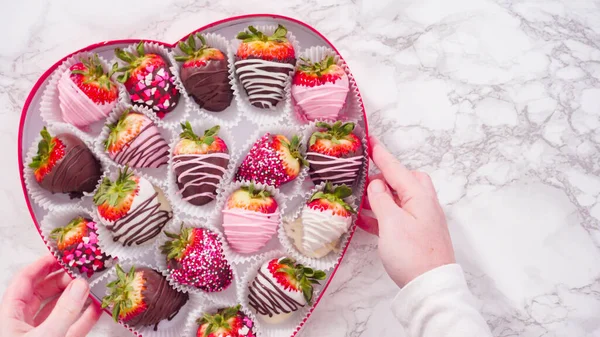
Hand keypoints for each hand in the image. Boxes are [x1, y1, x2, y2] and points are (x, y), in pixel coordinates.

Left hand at [0, 254, 102, 336]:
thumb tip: (80, 285)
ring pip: (59, 308)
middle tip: (81, 270)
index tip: (61, 255)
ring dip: (77, 297)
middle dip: (63, 279)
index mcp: (10, 316)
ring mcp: (40, 334)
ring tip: (91, 285)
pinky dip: (85, 317)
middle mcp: (23, 323)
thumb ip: (64, 311)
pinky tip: (96, 308)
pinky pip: (71, 326)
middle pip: (43, 292)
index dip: (42, 265)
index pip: (24, 280)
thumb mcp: (45, 335)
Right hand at [358, 137, 455, 287]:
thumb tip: (376, 184)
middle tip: (365, 175)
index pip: (395, 168)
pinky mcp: (418, 233)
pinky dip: (383, 213)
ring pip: (400, 198)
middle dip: (386, 174)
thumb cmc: (412, 254)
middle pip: (404, 179)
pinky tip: (366, 220)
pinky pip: (398, 215)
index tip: (369, 139)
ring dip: (381, 196)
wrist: (431, 287)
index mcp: (418, 195)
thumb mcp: (391, 223)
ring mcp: (422, 219)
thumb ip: (381, 200)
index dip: (380, 154)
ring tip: (360, 197)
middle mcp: (424, 203)